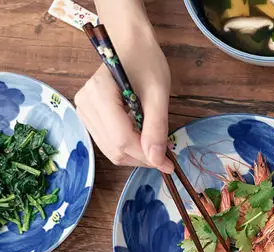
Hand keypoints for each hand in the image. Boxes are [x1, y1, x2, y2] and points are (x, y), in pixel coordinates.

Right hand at [75, 31, 172, 171]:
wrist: (130, 44)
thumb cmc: (146, 62)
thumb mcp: (158, 93)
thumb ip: (156, 127)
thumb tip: (156, 160)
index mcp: (100, 95)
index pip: (122, 140)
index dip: (147, 157)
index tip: (169, 164)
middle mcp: (86, 105)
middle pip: (116, 149)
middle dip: (143, 157)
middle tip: (165, 155)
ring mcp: (84, 112)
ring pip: (112, 151)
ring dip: (136, 154)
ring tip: (155, 143)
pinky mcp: (88, 117)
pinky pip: (109, 143)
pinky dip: (129, 147)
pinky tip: (142, 137)